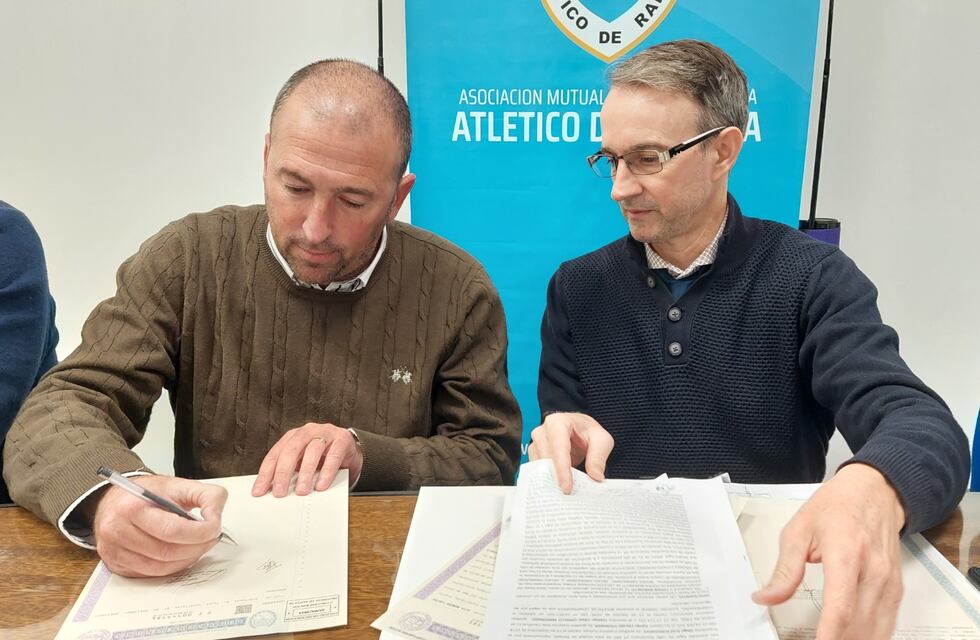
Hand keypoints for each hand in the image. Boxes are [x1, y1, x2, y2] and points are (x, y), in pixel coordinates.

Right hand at [92, 475, 227, 577]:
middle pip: (167, 552)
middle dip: (196, 548)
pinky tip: (181, 555)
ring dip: (186, 560)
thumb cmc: (148, 493)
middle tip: (210, 539)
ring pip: (160, 567)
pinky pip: (149, 574)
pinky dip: (171, 567)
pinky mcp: (115, 564)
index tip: (214, 529)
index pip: (172, 530)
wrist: (113, 499)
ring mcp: (114, 550)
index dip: (200, 533)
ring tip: (198, 546)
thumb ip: (207, 496)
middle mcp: (117, 530)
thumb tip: (215, 519)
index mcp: (133, 507)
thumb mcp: (179, 485)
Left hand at [251, 423, 362, 497]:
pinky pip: (334, 455)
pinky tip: (321, 484)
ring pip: (312, 450)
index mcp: (293, 436)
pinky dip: (327, 471)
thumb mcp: (303, 463)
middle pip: (291, 450)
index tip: (259, 491)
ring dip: (305, 472)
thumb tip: (273, 491)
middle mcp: (307, 432)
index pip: (275, 454)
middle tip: (280, 492)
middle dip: (283, 472)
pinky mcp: (342, 439)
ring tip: (301, 490)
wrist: (350, 451)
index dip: (266, 473)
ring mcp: (326, 433)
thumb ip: (291, 472)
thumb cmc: (323, 459)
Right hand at [527, 412, 613, 493]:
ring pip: (540, 467)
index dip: (562, 469)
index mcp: (558, 422)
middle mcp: (542, 431)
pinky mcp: (534, 455)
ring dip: (552, 480)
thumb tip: (595, 476)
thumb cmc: (588, 431)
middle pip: (546, 458)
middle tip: (569, 495)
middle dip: (557, 477)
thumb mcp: (601, 440)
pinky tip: (558, 488)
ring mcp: (536, 443)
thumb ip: (599, 457)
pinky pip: (538, 470)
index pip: (558, 447)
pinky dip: (549, 480)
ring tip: (564, 493)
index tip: (567, 487)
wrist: (578, 429)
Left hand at [753, 463, 905, 639]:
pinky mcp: (896, 590)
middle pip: (858, 625)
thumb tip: (766, 598)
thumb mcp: (798, 530)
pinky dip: (869, 636)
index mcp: (846, 554)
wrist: (875, 492)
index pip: (841, 606)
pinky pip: (886, 624)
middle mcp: (873, 572)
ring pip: (875, 630)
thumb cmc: (837, 506)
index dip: (828, 634)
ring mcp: (889, 583)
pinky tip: (852, 638)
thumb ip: (784, 570)